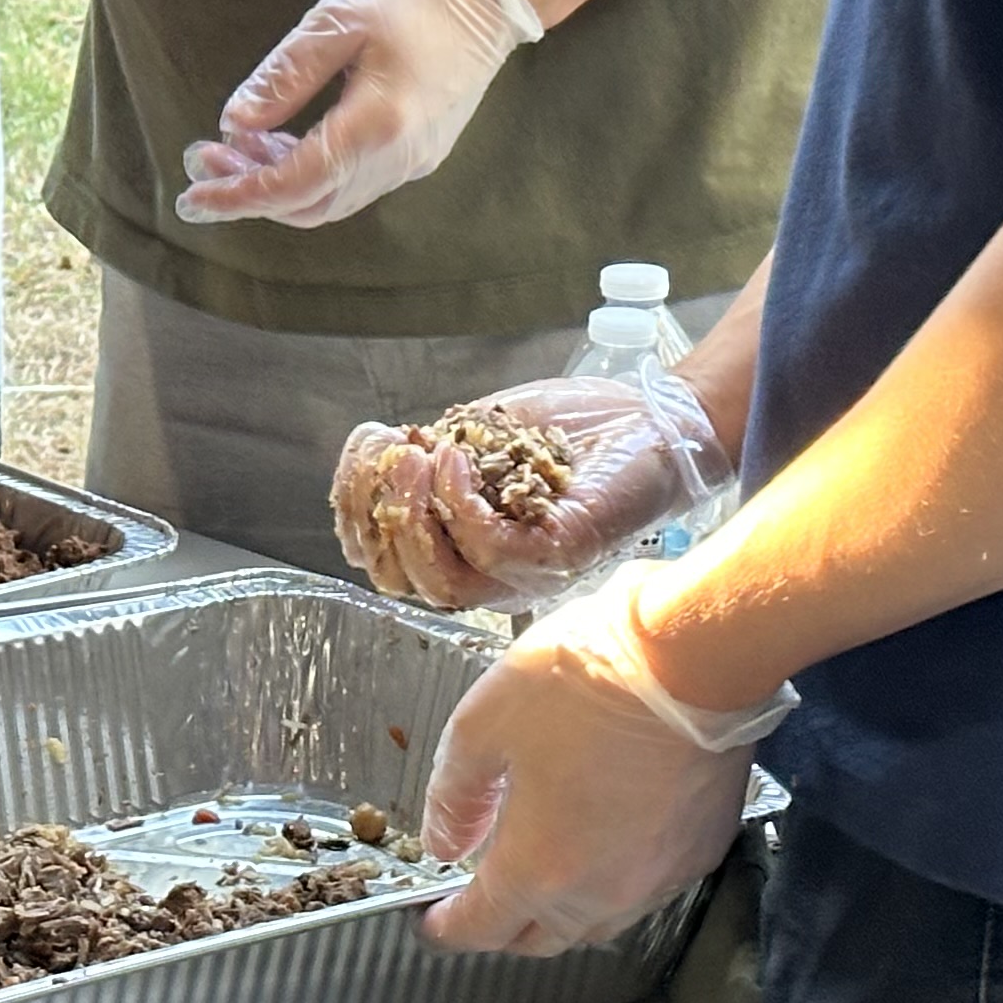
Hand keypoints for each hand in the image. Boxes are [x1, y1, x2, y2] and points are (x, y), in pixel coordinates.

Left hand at [176, 0, 541, 228]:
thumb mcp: (337, 21)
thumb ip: (283, 76)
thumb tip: (233, 122)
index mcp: (377, 125)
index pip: (293, 185)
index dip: (237, 196)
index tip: (191, 197)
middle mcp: (399, 157)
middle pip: (309, 204)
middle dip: (250, 190)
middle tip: (203, 157)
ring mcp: (414, 160)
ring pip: (331, 198)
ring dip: (279, 183)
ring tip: (237, 144)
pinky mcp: (421, 151)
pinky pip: (354, 182)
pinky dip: (310, 172)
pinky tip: (282, 137)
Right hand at [332, 372, 733, 611]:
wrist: (650, 419)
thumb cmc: (570, 429)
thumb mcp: (476, 435)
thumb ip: (428, 458)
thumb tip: (378, 459)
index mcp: (461, 546)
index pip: (384, 559)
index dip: (353, 508)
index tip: (364, 449)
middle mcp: (490, 573)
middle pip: (401, 580)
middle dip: (374, 513)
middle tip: (392, 452)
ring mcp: (524, 573)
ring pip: (440, 583)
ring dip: (411, 514)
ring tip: (416, 454)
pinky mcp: (558, 558)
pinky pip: (488, 550)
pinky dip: (458, 501)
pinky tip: (457, 453)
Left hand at [419, 575, 785, 957]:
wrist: (691, 659)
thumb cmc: (580, 682)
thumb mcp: (483, 723)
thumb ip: (455, 796)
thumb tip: (444, 844)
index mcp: (539, 867)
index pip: (484, 927)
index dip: (450, 929)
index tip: (434, 921)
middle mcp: (602, 892)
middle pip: (541, 939)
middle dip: (503, 927)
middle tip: (481, 898)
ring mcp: (658, 878)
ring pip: (596, 924)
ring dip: (559, 911)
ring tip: (539, 871)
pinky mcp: (699, 854)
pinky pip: (644, 891)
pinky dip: (612, 882)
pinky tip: (602, 843)